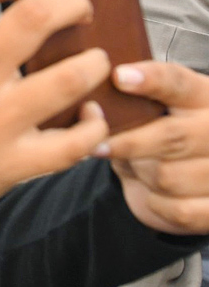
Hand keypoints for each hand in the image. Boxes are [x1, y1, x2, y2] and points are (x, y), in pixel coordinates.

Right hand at [0, 0, 111, 273]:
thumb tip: (7, 12)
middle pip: (39, 15)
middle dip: (74, 3)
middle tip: (78, 7)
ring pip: (74, 76)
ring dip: (94, 65)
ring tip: (90, 65)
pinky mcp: (12, 165)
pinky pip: (77, 141)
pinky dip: (92, 128)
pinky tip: (86, 121)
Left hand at [99, 63, 208, 233]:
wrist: (182, 181)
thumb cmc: (156, 134)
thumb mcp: (146, 112)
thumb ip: (128, 102)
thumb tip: (89, 108)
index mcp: (202, 96)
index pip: (177, 83)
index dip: (149, 80)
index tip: (118, 77)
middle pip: (173, 135)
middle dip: (130, 144)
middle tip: (98, 146)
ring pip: (168, 176)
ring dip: (141, 175)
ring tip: (137, 166)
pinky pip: (178, 210)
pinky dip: (156, 204)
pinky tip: (153, 193)